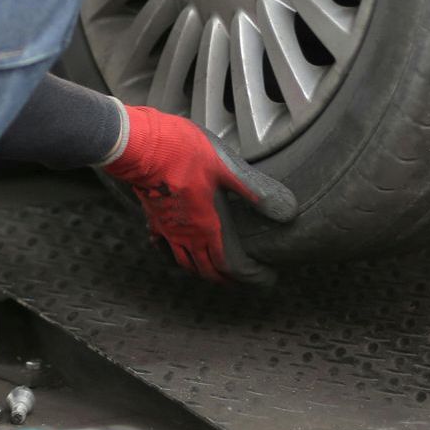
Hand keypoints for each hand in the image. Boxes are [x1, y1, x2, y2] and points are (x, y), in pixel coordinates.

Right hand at [103, 105, 298, 285]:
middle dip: (219, 278)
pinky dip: (170, 251)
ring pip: (182, 260)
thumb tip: (286, 210)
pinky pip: (162, 244)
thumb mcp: (225, 169)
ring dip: (197, 269)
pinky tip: (171, 247)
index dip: (241, 276)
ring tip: (206, 271)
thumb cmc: (183, 154)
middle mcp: (187, 234)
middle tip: (232, 282)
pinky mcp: (153, 217)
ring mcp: (167, 228)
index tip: (254, 280)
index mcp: (207, 226)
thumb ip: (252, 190)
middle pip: (203, 268)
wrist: (144, 147)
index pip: (225, 263)